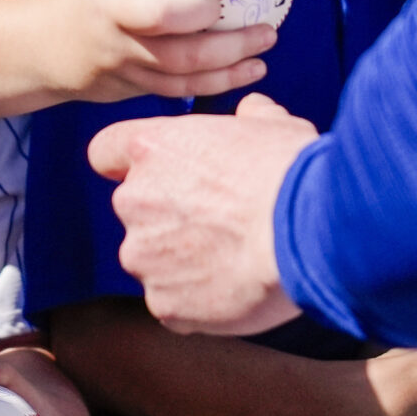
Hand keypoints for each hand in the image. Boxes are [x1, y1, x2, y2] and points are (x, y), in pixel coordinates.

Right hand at [24, 0, 276, 103]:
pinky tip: (249, 70)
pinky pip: (180, 89)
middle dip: (215, 16)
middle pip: (168, 18)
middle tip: (254, 11)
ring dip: (231, 56)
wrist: (39, 48)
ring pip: (181, 62)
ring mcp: (122, 56)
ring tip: (266, 41)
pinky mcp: (130, 86)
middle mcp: (114, 16)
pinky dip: (219, 82)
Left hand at [89, 92, 315, 335]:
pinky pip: (172, 304)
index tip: (159, 175)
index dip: (128, 165)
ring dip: (182, 262)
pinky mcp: (163, 303)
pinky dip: (197, 302)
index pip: (106, 152)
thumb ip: (249, 117)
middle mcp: (134, 200)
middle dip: (168, 218)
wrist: (311, 233)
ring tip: (234, 261)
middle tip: (221, 225)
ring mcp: (143, 256)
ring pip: (153, 260)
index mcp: (152, 148)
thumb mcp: (273, 125)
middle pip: (136, 210)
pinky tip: (235, 291)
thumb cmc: (292, 173)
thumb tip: (251, 111)